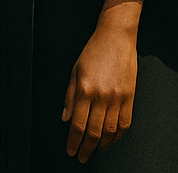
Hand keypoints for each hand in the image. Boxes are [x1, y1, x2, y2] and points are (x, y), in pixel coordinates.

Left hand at [63, 23, 138, 161]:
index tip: (70, 150)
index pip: (77, 123)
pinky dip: (117, 136)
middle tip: (81, 157)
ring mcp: (117, 97)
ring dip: (101, 145)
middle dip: (85, 148)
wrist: (115, 37)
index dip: (73, 141)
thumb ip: (69, 96)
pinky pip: (124, 124)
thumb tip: (65, 118)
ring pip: (109, 131)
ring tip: (94, 150)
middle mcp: (101, 95)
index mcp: (85, 88)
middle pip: (93, 131)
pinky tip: (110, 139)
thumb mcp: (75, 70)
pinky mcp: (130, 97)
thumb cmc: (93, 51)